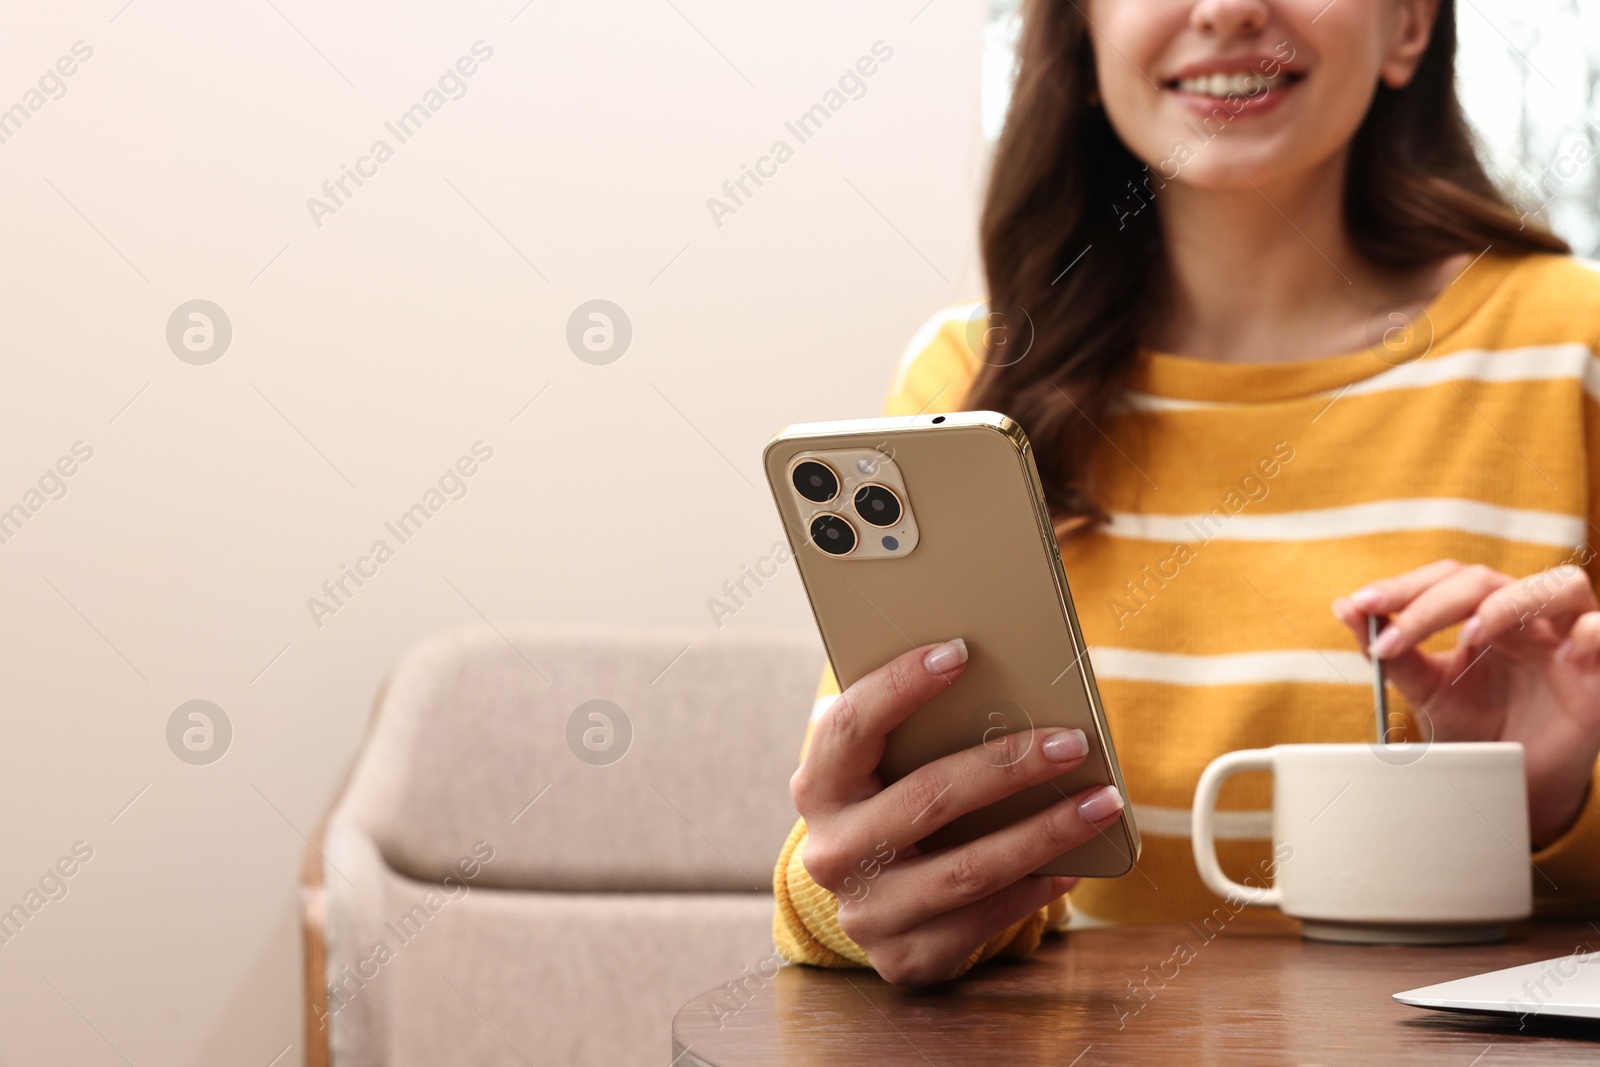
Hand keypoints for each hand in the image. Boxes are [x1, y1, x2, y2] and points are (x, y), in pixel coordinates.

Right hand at [790, 638, 1124, 984]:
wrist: (873, 900)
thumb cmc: (891, 806)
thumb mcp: (882, 768)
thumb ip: (911, 731)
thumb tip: (994, 677)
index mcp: (818, 788)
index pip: (850, 726)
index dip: (900, 685)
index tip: (960, 652)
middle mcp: (832, 852)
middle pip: (928, 797)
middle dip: (1008, 766)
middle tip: (1071, 742)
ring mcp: (866, 912)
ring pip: (969, 869)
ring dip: (1045, 832)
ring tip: (1101, 801)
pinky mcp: (905, 956)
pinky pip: (983, 919)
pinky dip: (1035, 888)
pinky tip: (1072, 863)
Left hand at [1331, 560, 1599, 846]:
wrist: (1519, 778)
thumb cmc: (1478, 724)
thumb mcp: (1426, 690)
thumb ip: (1391, 653)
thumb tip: (1344, 607)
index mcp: (1483, 610)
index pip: (1446, 578)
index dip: (1404, 587)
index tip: (1361, 605)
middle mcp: (1525, 614)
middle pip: (1485, 580)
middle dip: (1431, 604)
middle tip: (1393, 639)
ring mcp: (1567, 636)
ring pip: (1559, 584)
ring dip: (1509, 602)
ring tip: (1471, 635)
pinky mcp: (1599, 667)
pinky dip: (1585, 632)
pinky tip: (1555, 653)